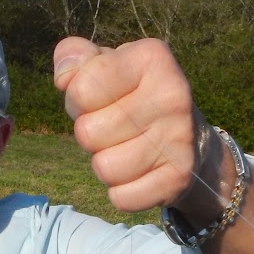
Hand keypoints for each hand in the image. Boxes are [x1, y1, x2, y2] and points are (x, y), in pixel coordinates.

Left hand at [53, 36, 201, 213]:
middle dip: (90, 134)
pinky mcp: (179, 178)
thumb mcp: (107, 64)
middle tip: (112, 128)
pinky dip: (121, 191)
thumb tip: (63, 75)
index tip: (98, 99)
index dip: (76, 99)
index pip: (82, 89)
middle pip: (88, 133)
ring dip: (105, 164)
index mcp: (151, 58)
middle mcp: (172, 95)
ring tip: (125, 148)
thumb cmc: (133, 96)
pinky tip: (139, 172)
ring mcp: (178, 139)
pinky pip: (121, 198)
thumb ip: (76, 56)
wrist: (190, 138)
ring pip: (103, 169)